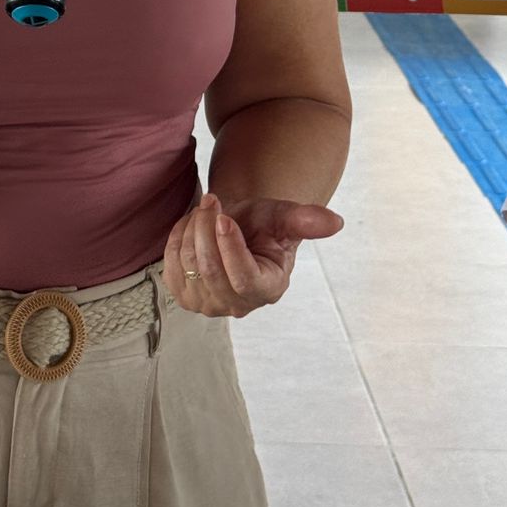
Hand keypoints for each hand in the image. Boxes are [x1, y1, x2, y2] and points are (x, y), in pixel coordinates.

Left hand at [164, 192, 343, 316]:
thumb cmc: (262, 223)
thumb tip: (335, 222)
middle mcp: (239, 306)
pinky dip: (177, 238)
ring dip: (192, 229)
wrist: (236, 225)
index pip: (244, 280)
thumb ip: (306, 220)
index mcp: (269, 289)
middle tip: (211, 200)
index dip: (231, 249)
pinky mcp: (184, 295)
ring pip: (189, 265)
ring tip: (205, 211)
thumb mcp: (283, 216)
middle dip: (206, 229)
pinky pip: (171, 265)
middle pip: (211, 271)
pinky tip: (191, 226)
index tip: (224, 218)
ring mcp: (208, 305)